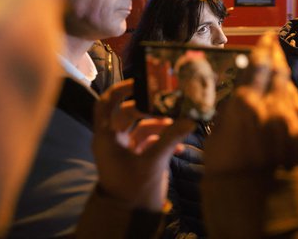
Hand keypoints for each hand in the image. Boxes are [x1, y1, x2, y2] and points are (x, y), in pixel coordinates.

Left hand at [92, 79, 195, 210]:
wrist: (128, 216)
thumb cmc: (132, 189)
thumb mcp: (153, 161)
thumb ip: (171, 138)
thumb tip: (190, 120)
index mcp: (107, 137)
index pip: (106, 103)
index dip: (120, 89)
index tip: (140, 81)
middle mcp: (112, 139)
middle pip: (129, 112)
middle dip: (150, 107)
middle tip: (168, 101)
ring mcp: (123, 148)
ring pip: (141, 126)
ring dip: (159, 125)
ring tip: (178, 126)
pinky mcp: (135, 157)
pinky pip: (148, 141)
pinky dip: (162, 140)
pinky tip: (178, 148)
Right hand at [205, 32, 297, 172]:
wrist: (261, 215)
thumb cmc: (228, 182)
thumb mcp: (215, 142)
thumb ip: (229, 116)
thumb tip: (236, 102)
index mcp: (247, 106)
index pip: (259, 66)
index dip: (264, 48)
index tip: (266, 37)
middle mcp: (274, 109)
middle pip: (280, 72)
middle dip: (277, 55)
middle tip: (274, 44)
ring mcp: (294, 124)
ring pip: (291, 90)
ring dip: (284, 78)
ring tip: (278, 71)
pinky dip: (293, 100)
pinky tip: (288, 99)